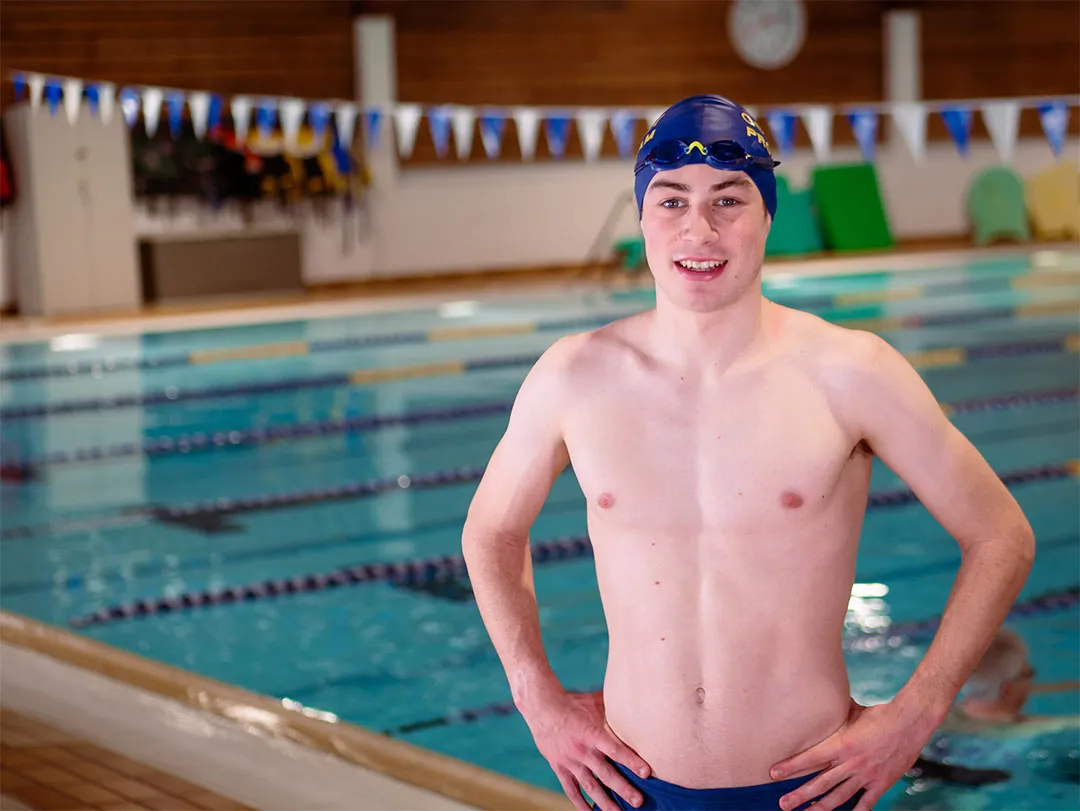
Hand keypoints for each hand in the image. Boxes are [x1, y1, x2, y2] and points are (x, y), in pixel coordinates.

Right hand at [521, 689, 650, 810]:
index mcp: (593, 733)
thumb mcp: (594, 702)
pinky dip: (580, 803)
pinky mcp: (560, 767)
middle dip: (623, 788)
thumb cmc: (573, 702)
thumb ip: (614, 707)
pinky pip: (571, 789)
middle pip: (606, 773)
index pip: (616, 750)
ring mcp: (570, 761)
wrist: (542, 707)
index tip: (646, 773)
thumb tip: (635, 701)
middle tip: (638, 801)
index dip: (631, 761)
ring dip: (605, 802)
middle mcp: (583, 750)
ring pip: (590, 786)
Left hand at [769, 698, 935, 810]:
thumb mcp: (853, 713)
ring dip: (820, 807)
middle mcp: (852, 762)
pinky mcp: (881, 783)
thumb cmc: (880, 714)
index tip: (774, 773)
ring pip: (839, 796)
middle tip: (783, 803)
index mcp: (842, 743)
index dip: (791, 767)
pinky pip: (866, 803)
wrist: (910, 722)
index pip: (810, 758)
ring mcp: (867, 775)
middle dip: (800, 794)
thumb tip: (822, 706)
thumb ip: (837, 718)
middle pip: (821, 783)